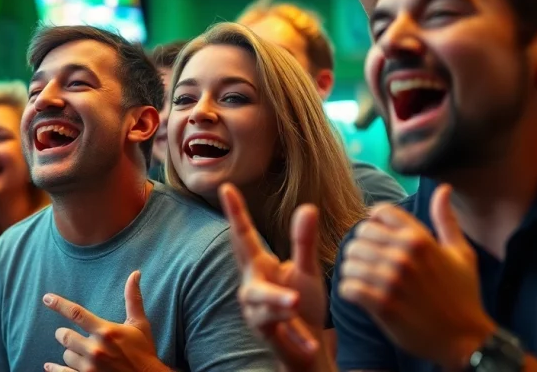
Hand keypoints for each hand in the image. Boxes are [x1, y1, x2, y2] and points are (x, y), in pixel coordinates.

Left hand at [42, 271, 168, 371]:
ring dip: (70, 353)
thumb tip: (135, 274)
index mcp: (106, 331)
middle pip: (64, 336)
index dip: (59, 304)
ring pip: (65, 355)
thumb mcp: (140, 325)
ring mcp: (90, 367)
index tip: (46, 298)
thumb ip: (133, 299)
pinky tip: (49, 366)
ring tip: (82, 354)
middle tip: (72, 336)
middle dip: (65, 334)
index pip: (76, 313)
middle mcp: (95, 349)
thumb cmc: (143, 352)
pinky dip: (54, 369)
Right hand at [220, 184, 322, 369]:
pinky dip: (296, 338)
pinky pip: (279, 332)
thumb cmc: (302, 307)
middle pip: (244, 262)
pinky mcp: (268, 335)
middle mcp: (253, 285)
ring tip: (293, 301)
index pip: (244, 235)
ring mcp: (257, 311)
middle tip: (239, 225)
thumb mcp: (305, 271)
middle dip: (241, 245)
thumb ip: (303, 242)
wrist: (306, 350)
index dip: (236, 211)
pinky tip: (310, 346)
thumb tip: (307, 207)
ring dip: (276, 300)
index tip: (226, 186)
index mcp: (261, 265)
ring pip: (260, 300)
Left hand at [339, 185, 495, 369]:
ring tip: (365, 279)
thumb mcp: (461, 253)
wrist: (466, 340)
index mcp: (420, 239)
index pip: (379, 212)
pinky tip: (362, 296)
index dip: (375, 223)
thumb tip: (442, 188)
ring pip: (350, 260)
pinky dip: (350, 290)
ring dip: (353, 270)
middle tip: (370, 262)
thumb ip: (445, 219)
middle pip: (359, 235)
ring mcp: (392, 280)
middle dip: (362, 248)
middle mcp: (404, 255)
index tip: (379, 238)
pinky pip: (348, 286)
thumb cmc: (463, 295)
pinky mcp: (382, 304)